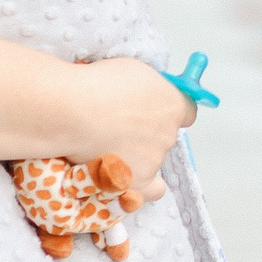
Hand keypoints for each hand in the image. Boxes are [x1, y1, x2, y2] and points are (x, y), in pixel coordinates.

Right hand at [74, 58, 195, 200]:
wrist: (75, 111)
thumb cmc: (99, 85)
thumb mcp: (134, 71)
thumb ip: (149, 88)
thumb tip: (146, 95)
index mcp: (173, 105)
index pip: (186, 112)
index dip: (168, 111)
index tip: (155, 110)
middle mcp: (168, 134)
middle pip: (165, 136)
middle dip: (146, 132)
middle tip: (119, 126)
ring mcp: (154, 160)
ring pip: (152, 160)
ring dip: (137, 155)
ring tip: (108, 147)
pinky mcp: (137, 182)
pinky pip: (152, 190)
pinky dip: (142, 186)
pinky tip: (129, 177)